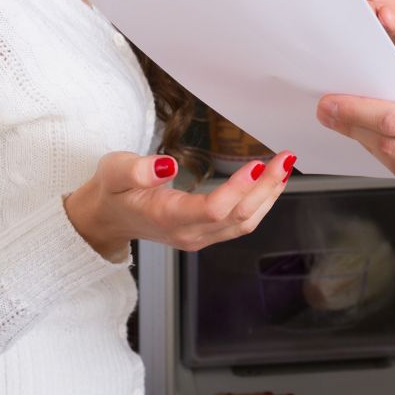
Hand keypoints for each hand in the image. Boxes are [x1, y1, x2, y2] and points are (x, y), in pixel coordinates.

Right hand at [64, 151, 294, 259]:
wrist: (107, 218)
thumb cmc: (113, 190)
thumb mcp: (114, 171)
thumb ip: (136, 169)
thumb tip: (165, 166)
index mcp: (167, 218)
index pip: (212, 209)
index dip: (239, 189)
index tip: (258, 164)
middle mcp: (188, 234)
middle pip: (237, 216)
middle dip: (266, 187)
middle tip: (286, 157)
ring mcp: (199, 238)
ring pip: (245, 223)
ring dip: (269, 195)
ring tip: (286, 166)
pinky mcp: (206, 234)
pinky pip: (241, 223)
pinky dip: (261, 202)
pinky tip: (272, 182)